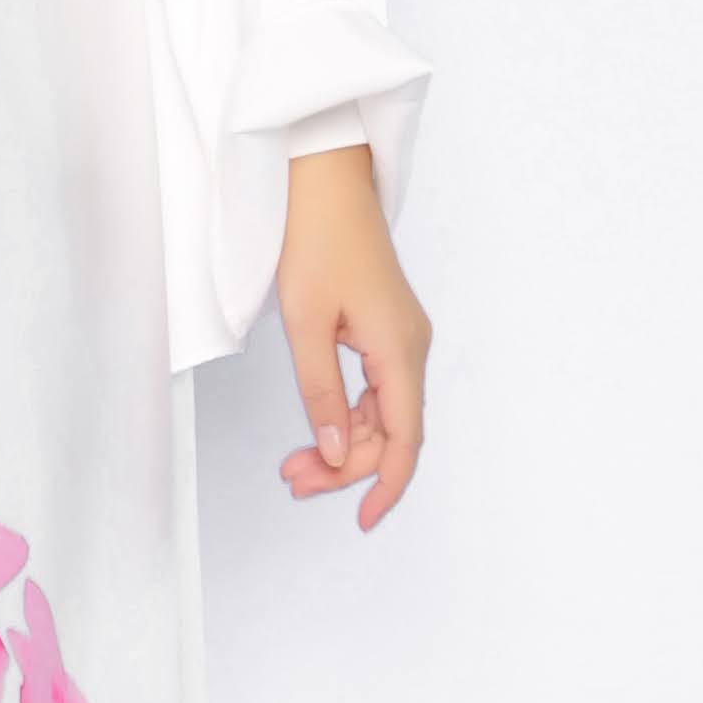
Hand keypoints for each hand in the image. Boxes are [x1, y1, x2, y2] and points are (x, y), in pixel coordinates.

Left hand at [273, 145, 431, 529]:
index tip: (361, 521)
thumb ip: (321, 394)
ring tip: (293, 465)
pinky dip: (347, 416)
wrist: (323, 181)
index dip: (386, 486)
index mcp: (400, 349)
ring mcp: (401, 339)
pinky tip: (318, 430)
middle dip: (346, 466)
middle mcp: (411, 347)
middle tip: (291, 481)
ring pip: (382, 414)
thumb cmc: (313, 240)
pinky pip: (376, 390)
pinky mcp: (385, 330)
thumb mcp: (304, 325)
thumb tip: (338, 452)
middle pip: (391, 432)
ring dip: (343, 444)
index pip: (405, 438)